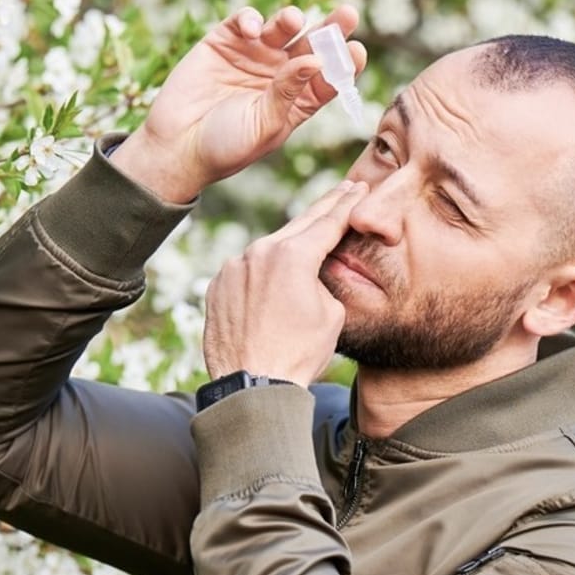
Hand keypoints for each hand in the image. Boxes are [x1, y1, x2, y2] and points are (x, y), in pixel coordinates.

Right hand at [111, 5, 367, 203]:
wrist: (177, 147)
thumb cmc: (226, 147)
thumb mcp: (265, 125)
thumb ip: (288, 92)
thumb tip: (315, 60)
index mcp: (297, 99)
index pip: (330, 76)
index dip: (344, 63)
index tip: (355, 51)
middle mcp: (280, 74)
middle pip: (313, 44)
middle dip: (330, 29)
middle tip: (346, 14)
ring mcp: (254, 55)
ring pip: (282, 28)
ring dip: (290, 19)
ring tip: (292, 20)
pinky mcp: (224, 42)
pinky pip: (244, 21)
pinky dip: (250, 19)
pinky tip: (252, 28)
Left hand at [202, 179, 363, 384]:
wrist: (252, 387)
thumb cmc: (298, 355)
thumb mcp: (331, 313)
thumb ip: (323, 278)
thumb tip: (309, 273)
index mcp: (293, 255)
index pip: (327, 222)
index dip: (346, 204)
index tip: (358, 187)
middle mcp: (259, 252)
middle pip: (298, 225)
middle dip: (322, 209)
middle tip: (342, 190)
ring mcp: (233, 268)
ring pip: (268, 248)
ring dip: (288, 246)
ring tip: (308, 240)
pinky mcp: (217, 285)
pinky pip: (245, 270)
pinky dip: (261, 270)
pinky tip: (273, 280)